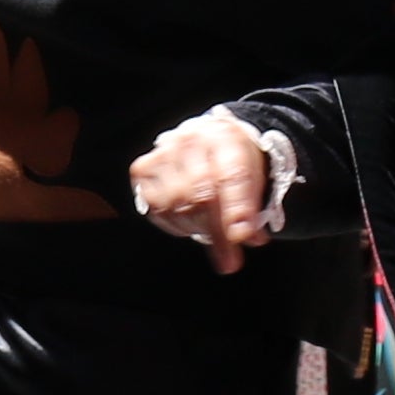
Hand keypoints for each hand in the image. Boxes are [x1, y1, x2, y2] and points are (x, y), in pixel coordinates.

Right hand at [131, 110, 279, 268]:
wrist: (204, 139)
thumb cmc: (229, 160)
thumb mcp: (252, 176)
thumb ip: (252, 207)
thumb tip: (250, 239)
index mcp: (225, 138)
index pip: (233, 175)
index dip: (237, 209)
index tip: (242, 236)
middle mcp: (191, 140)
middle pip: (202, 194)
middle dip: (218, 231)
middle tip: (230, 257)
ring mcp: (164, 153)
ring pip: (177, 204)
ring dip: (196, 228)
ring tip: (211, 232)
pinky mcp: (142, 169)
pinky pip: (156, 208)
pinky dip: (174, 224)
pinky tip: (188, 223)